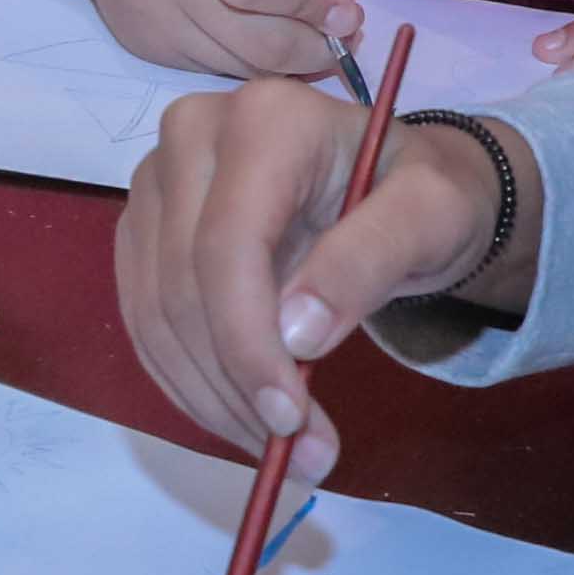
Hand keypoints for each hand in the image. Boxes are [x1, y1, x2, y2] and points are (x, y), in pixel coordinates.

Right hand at [13, 0, 356, 80]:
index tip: (342, 8)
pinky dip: (250, 62)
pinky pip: (215, 69)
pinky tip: (260, 35)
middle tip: (339, 37)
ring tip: (309, 38)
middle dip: (312, 47)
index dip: (308, 4)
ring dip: (288, 62)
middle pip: (253, 37)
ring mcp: (146, 9)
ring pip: (239, 64)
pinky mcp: (142, 42)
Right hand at [114, 85, 492, 462]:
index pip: (226, 247)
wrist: (397, 184)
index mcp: (265, 120)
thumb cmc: (421, 194)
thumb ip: (369, 261)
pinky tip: (241, 415)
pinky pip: (145, 322)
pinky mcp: (144, 229)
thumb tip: (296, 335)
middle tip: (302, 455)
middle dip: (236, 386)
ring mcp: (157, 182)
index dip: (247, 344)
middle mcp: (192, 136)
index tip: (290, 421)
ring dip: (211, 399)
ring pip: (155, 315)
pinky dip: (189, 383)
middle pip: (184, 288)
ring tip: (281, 449)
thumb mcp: (430, 217)